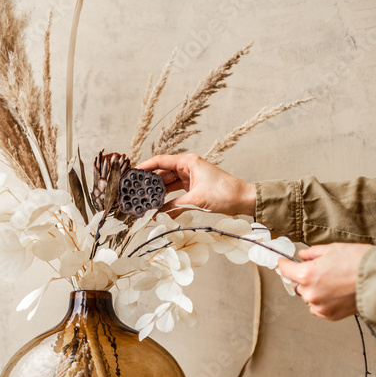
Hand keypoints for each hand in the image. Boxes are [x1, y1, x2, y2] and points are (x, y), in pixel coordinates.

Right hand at [137, 153, 255, 217]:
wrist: (243, 199)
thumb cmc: (224, 193)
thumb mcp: (196, 200)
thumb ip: (174, 207)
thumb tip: (157, 215)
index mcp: (188, 162)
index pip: (160, 161)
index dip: (145, 167)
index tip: (132, 174)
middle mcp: (188, 167)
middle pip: (162, 173)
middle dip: (149, 182)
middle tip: (135, 191)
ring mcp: (191, 178)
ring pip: (168, 184)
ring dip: (158, 192)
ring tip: (144, 200)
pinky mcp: (194, 188)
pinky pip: (176, 193)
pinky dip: (168, 199)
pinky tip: (159, 207)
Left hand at [278, 243, 371, 320]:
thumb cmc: (359, 261)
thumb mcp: (333, 249)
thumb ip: (313, 253)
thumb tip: (303, 255)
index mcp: (307, 274)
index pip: (286, 270)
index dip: (284, 264)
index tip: (283, 262)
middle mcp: (310, 293)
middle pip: (297, 285)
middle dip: (303, 277)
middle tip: (318, 270)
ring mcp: (319, 306)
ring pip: (308, 297)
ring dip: (313, 290)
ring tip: (332, 281)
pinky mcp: (330, 315)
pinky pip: (318, 308)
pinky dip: (322, 301)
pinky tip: (335, 293)